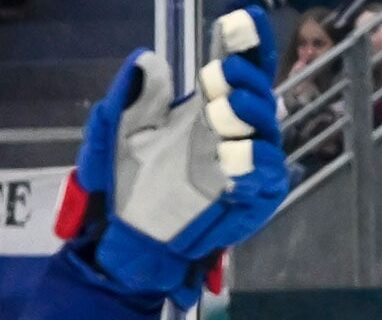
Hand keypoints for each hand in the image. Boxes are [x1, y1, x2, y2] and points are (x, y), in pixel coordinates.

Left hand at [55, 5, 287, 307]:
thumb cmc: (123, 180)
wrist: (122, 235)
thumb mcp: (115, 133)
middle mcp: (233, 128)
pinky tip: (236, 156)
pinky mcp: (253, 199)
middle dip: (245, 78)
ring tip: (223, 107)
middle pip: (258, 92)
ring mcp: (246, 162)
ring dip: (249, 115)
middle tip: (221, 73)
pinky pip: (264, 178)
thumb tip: (144, 58)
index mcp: (207, 104)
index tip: (243, 17)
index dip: (245, 40)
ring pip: (266, 131)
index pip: (237, 63)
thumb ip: (128, 96)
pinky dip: (254, 165)